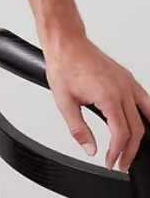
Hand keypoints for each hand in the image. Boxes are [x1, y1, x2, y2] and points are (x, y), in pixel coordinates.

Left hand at [44, 35, 149, 171]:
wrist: (65, 42)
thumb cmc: (64, 64)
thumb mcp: (63, 101)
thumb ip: (78, 129)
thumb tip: (90, 148)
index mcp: (107, 96)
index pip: (121, 134)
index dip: (117, 153)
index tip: (111, 161)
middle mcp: (122, 88)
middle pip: (137, 129)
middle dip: (130, 151)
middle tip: (121, 162)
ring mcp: (126, 81)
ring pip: (146, 115)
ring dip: (141, 136)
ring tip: (132, 149)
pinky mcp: (126, 76)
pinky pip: (145, 99)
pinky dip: (147, 114)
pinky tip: (143, 123)